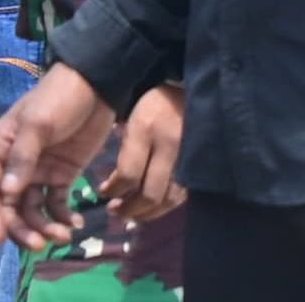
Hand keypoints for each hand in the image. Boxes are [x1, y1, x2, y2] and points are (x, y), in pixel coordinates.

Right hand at [0, 65, 119, 249]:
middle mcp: (15, 165)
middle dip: (22, 228)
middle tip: (41, 244)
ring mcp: (40, 170)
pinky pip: (58, 202)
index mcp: (0, 150)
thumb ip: (24, 156)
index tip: (1, 238)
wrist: (98, 82)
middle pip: (10, 206)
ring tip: (64, 237)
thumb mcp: (38, 122)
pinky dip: (63, 216)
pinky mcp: (64, 173)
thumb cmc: (60, 96)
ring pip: (33, 208)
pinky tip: (76, 225)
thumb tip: (9, 193)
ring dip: (44, 226)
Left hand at [102, 85, 185, 220]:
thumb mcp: (134, 122)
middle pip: (151, 194)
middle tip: (116, 210)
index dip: (113, 191)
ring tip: (133, 213)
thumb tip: (115, 188)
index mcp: (147, 130)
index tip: (103, 192)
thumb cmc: (156, 105)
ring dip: (148, 213)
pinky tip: (153, 205)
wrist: (194, 90)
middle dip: (130, 209)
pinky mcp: (200, 164)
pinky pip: (183, 194)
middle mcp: (171, 146)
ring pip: (170, 199)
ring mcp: (190, 156)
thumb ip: (126, 154)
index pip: (129, 174)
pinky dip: (166, 205)